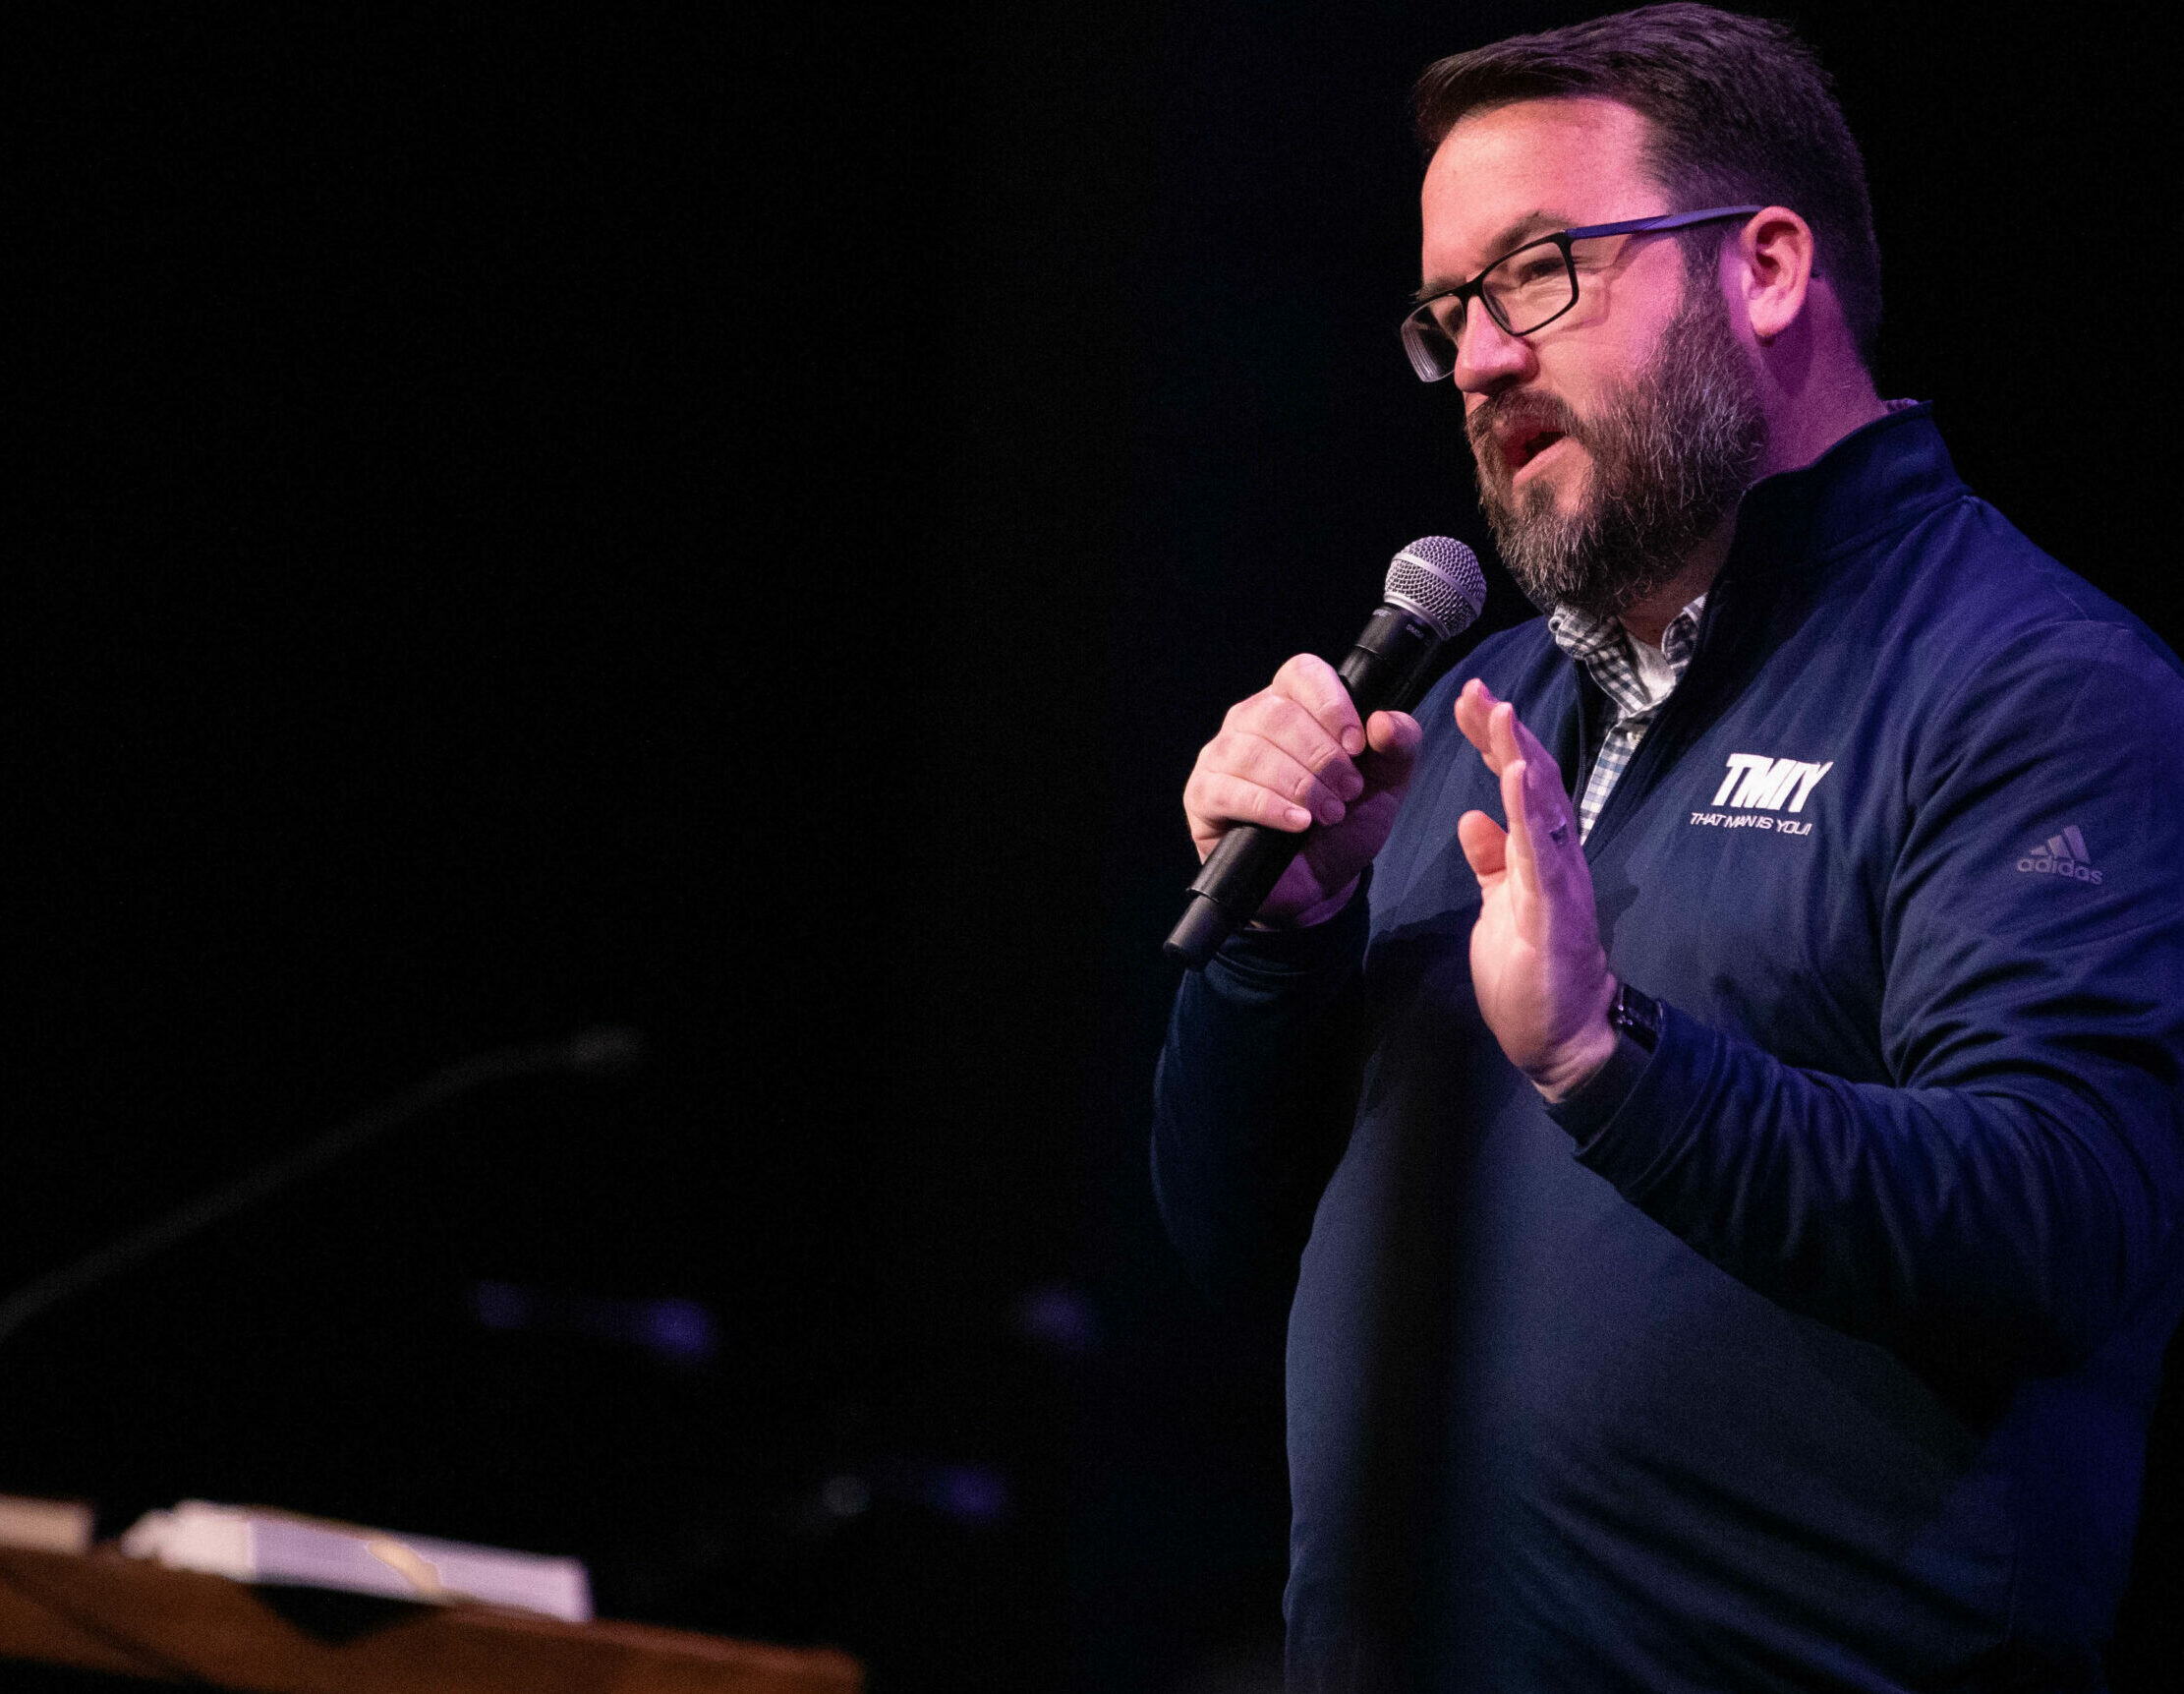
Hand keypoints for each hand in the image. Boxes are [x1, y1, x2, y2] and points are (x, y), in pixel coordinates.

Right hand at [1183, 654, 1422, 925]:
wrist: (1320, 882)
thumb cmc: (1346, 822)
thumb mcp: (1387, 784)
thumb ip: (1399, 746)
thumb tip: (1384, 721)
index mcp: (1294, 702)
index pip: (1302, 673)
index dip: (1331, 704)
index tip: (1356, 746)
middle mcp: (1250, 720)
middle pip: (1277, 714)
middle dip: (1321, 757)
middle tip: (1348, 792)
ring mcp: (1220, 755)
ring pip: (1252, 751)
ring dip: (1299, 785)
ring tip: (1328, 814)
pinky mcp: (1203, 794)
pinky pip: (1229, 790)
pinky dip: (1270, 807)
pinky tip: (1297, 824)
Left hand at [1453, 679, 1616, 1098]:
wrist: (1562, 1038)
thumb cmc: (1532, 975)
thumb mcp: (1498, 905)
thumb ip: (1491, 861)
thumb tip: (1472, 818)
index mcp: (1536, 854)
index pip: (1517, 784)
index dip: (1495, 741)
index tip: (1470, 701)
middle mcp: (1553, 857)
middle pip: (1532, 780)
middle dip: (1505, 733)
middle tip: (1479, 688)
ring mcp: (1559, 879)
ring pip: (1541, 805)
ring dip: (1520, 756)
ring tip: (1501, 712)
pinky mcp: (1556, 908)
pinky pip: (1542, 851)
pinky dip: (1528, 810)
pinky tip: (1517, 775)